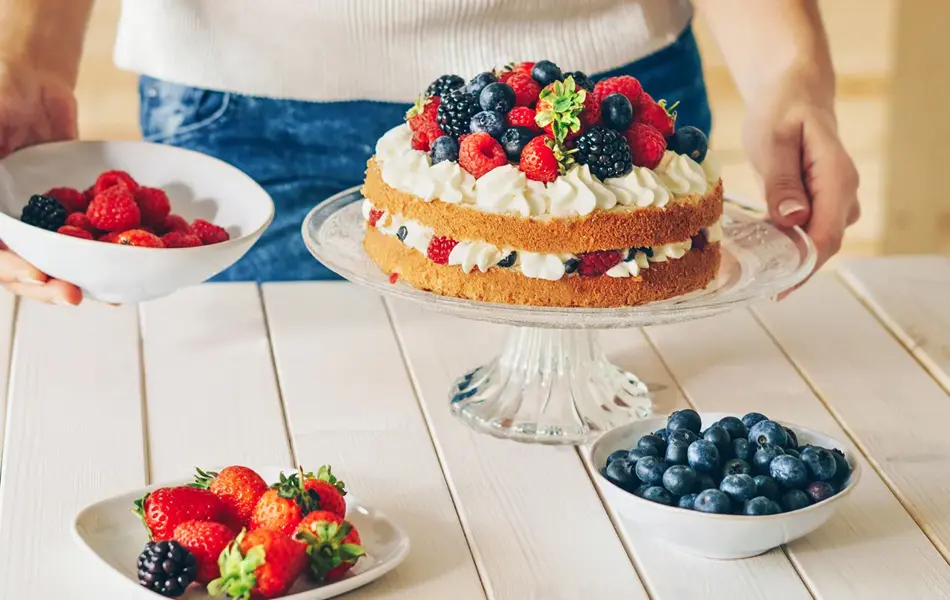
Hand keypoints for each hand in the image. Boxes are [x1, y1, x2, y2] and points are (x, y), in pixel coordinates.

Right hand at [0, 61, 81, 304]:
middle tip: (74, 296)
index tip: (38, 276)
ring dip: (76, 281)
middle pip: (21, 270)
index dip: (12, 271)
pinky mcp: (68, 216)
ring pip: (53, 264)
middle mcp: (6, 226)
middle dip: (47, 287)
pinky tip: (124, 275)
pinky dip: (100, 260)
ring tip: (103, 297)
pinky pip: (83, 243)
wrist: (29, 80)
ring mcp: (37, 224)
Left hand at [743, 79, 859, 284]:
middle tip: (749, 283)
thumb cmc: (782, 112)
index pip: (827, 236)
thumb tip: (792, 220)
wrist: (793, 95)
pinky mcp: (820, 207)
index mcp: (837, 179)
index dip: (804, 266)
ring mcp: (835, 204)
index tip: (775, 287)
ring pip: (813, 244)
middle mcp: (844, 196)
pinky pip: (804, 235)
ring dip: (785, 260)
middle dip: (791, 269)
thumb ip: (782, 180)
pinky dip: (782, 246)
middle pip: (822, 247)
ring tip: (747, 272)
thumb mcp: (774, 140)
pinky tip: (755, 255)